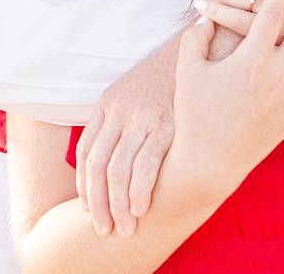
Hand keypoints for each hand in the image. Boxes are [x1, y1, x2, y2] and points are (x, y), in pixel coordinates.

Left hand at [75, 43, 177, 236]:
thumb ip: (119, 121)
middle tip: (103, 228)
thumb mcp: (134, 93)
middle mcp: (120, 111)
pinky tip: (141, 208)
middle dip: (97, 203)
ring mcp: (142, 118)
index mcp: (108, 104)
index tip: (89, 208)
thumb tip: (110, 157)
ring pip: (117, 170)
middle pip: (97, 166)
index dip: (84, 185)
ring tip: (123, 226)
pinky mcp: (166, 125)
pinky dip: (139, 191)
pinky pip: (145, 165)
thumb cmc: (168, 80)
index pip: (86, 152)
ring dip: (117, 204)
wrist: (198, 54)